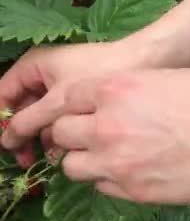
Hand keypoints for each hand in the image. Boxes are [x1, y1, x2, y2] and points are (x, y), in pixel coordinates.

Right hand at [0, 41, 148, 162]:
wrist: (144, 59)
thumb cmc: (97, 73)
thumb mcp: (59, 100)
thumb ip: (30, 120)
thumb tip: (7, 141)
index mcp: (33, 66)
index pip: (3, 94)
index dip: (2, 120)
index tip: (6, 146)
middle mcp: (45, 75)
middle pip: (23, 108)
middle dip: (23, 133)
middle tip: (26, 160)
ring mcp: (65, 86)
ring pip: (44, 115)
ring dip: (43, 136)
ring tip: (48, 158)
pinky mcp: (84, 97)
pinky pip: (63, 117)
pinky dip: (61, 133)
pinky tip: (67, 151)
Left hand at [50, 68, 189, 203]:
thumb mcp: (176, 78)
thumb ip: (139, 89)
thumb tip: (130, 100)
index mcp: (117, 88)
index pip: (66, 97)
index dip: (72, 104)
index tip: (81, 109)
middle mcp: (106, 125)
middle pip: (61, 133)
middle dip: (74, 132)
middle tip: (95, 132)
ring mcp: (117, 163)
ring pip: (73, 166)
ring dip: (87, 159)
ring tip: (112, 155)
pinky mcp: (134, 192)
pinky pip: (102, 188)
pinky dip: (110, 179)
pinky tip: (134, 170)